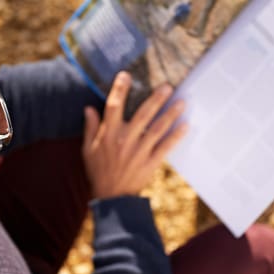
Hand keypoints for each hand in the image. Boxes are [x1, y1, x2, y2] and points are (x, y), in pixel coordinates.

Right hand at [83, 72, 187, 198]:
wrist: (112, 197)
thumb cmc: (98, 171)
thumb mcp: (88, 149)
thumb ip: (90, 128)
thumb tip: (89, 108)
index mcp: (108, 134)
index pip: (113, 107)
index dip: (119, 90)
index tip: (126, 75)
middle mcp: (125, 140)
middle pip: (142, 115)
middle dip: (156, 99)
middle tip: (167, 86)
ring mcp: (139, 151)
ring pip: (157, 129)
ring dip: (170, 115)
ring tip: (182, 102)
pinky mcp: (150, 162)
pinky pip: (165, 147)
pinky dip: (175, 136)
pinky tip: (185, 126)